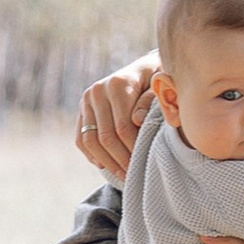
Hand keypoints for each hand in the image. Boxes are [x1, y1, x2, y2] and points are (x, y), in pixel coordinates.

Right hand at [77, 54, 157, 178]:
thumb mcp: (163, 86)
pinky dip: (92, 154)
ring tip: (122, 175)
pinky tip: (107, 166)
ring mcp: (87, 100)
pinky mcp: (82, 109)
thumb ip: (151, 101)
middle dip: (120, 159)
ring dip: (106, 162)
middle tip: (134, 176)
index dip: (133, 149)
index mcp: (118, 84)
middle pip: (105, 136)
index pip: (123, 127)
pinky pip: (81, 138)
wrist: (147, 67)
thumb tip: (136, 120)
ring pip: (89, 140)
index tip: (145, 163)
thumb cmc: (161, 79)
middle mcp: (97, 91)